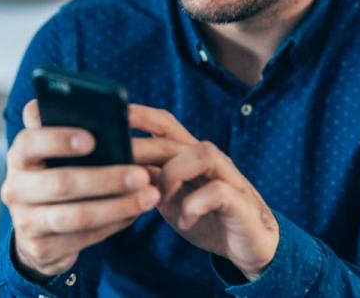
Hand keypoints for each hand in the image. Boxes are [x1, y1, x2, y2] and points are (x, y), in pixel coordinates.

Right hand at [1, 100, 160, 279]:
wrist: (37, 228)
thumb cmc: (57, 174)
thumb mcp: (57, 154)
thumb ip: (77, 135)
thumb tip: (119, 123)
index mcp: (20, 155)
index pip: (30, 141)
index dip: (59, 139)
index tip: (92, 138)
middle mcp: (16, 187)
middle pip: (61, 183)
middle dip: (105, 179)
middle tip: (141, 174)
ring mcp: (25, 220)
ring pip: (76, 216)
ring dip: (117, 206)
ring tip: (149, 196)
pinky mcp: (40, 247)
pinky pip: (83, 237)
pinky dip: (113, 224)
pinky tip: (135, 212)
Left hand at [130, 105, 279, 280]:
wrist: (249, 245)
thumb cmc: (205, 217)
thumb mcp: (170, 199)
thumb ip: (148, 181)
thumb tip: (113, 167)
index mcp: (188, 156)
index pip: (164, 124)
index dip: (139, 115)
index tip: (110, 114)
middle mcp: (209, 160)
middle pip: (176, 140)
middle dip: (144, 148)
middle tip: (116, 164)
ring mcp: (227, 177)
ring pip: (202, 154)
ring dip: (174, 174)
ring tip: (158, 198)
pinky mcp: (240, 201)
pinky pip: (218, 191)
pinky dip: (196, 205)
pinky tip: (184, 220)